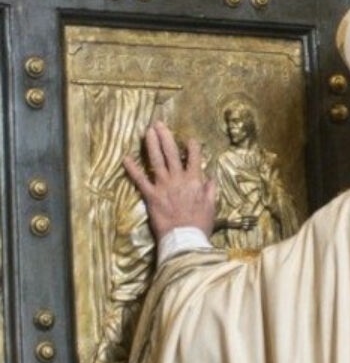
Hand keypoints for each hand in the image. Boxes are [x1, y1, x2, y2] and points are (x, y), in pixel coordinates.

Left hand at [124, 121, 216, 240]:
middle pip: (171, 153)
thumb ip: (210, 190)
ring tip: (147, 132)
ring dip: (151, 144)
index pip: (194, 158)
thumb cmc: (200, 224)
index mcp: (195, 181)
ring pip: (156, 160)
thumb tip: (210, 178)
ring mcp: (163, 186)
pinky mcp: (151, 195)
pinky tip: (125, 158)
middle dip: (165, 137)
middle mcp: (178, 179)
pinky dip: (133, 169)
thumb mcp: (211, 206)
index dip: (192, 147)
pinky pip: (140, 180)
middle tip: (159, 124)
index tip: (190, 139)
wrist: (184, 238)